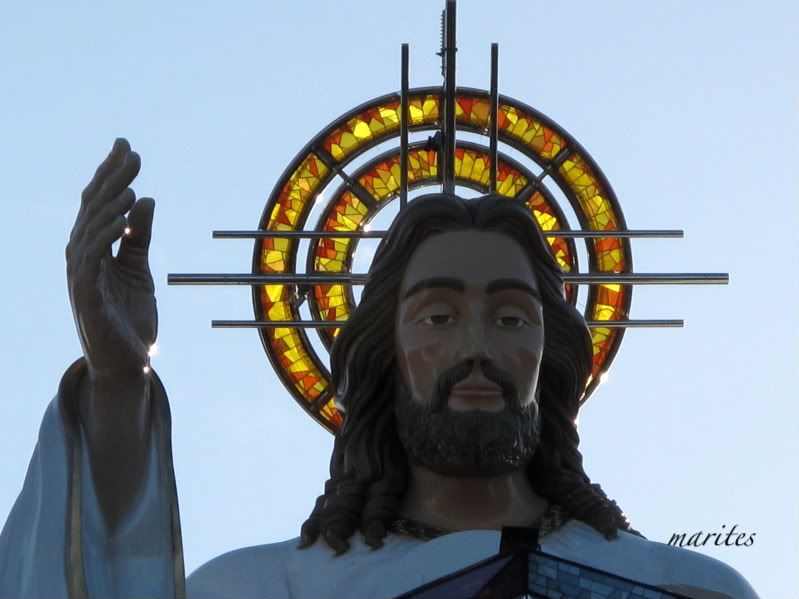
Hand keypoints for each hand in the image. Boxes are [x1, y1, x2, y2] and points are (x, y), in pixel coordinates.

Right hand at [66, 138, 156, 383]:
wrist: (127, 363)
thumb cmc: (129, 316)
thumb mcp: (139, 269)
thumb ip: (138, 236)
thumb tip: (145, 198)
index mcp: (92, 250)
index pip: (99, 205)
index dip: (111, 176)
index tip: (126, 148)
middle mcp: (81, 258)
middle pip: (93, 210)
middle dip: (112, 180)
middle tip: (131, 153)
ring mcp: (80, 276)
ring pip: (91, 231)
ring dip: (110, 205)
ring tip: (131, 184)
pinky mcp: (86, 295)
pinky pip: (93, 258)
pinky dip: (106, 235)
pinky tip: (123, 219)